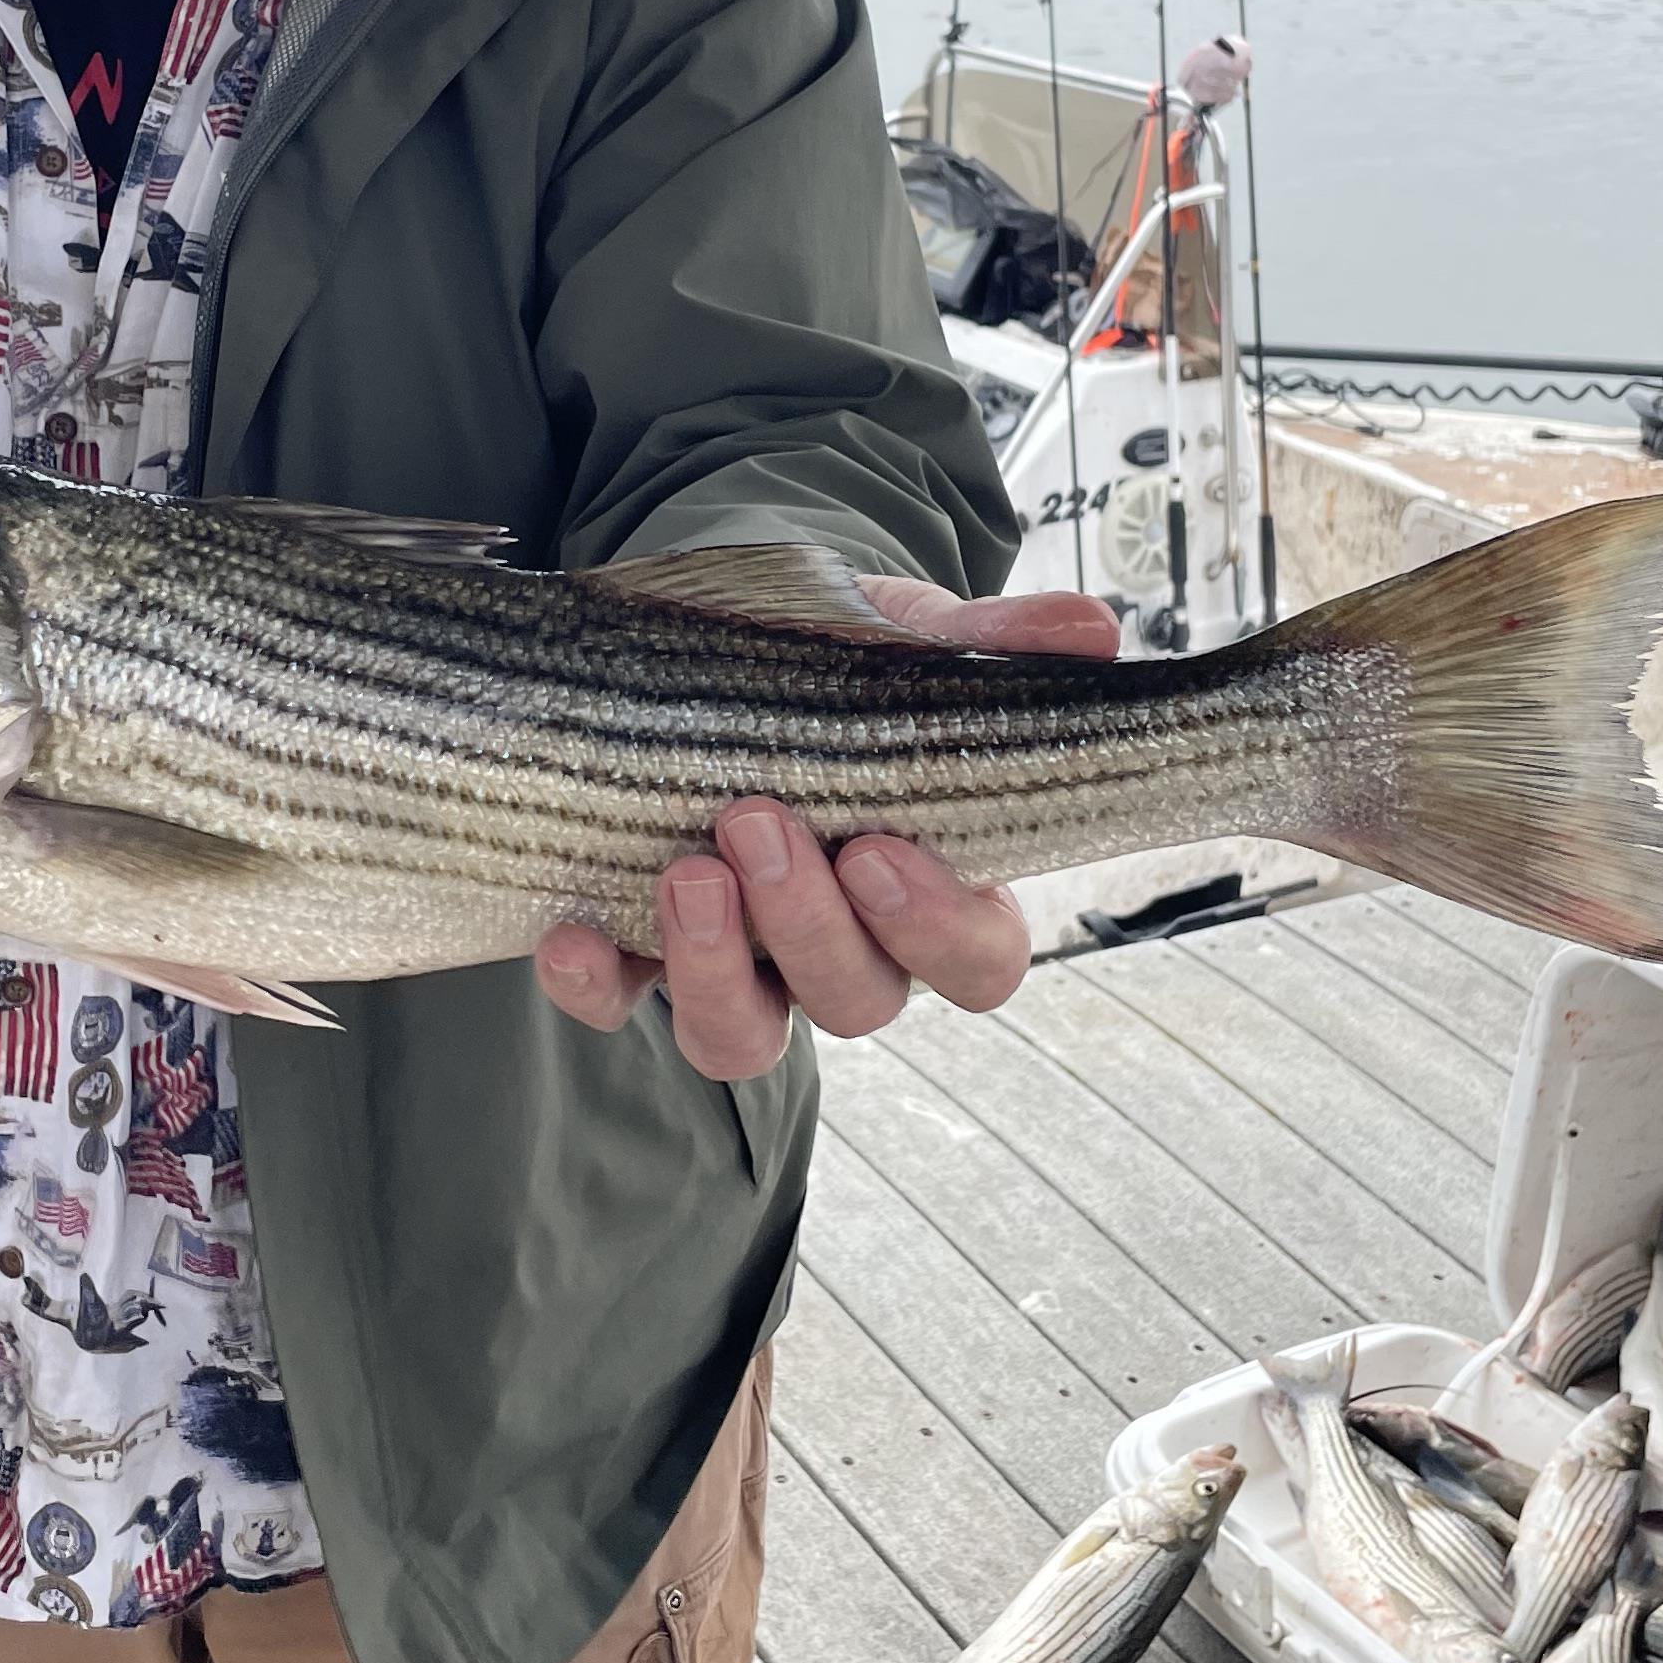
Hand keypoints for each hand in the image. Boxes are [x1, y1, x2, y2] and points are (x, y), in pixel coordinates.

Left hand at [534, 575, 1120, 1078]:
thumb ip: (994, 645)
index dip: (938, 928)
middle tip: (758, 823)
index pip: (975, 962)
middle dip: (807, 925)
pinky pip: (618, 1005)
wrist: (721, 643)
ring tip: (685, 873)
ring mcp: (740, 968)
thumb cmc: (841, 665)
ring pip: (740, 1035)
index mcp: (934, 892)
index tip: (883, 850)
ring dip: (712, 969)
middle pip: (854, 1000)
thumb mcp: (912, 641)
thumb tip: (1093, 627)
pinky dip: (593, 981)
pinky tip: (569, 930)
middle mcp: (840, 952)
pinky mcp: (638, 959)